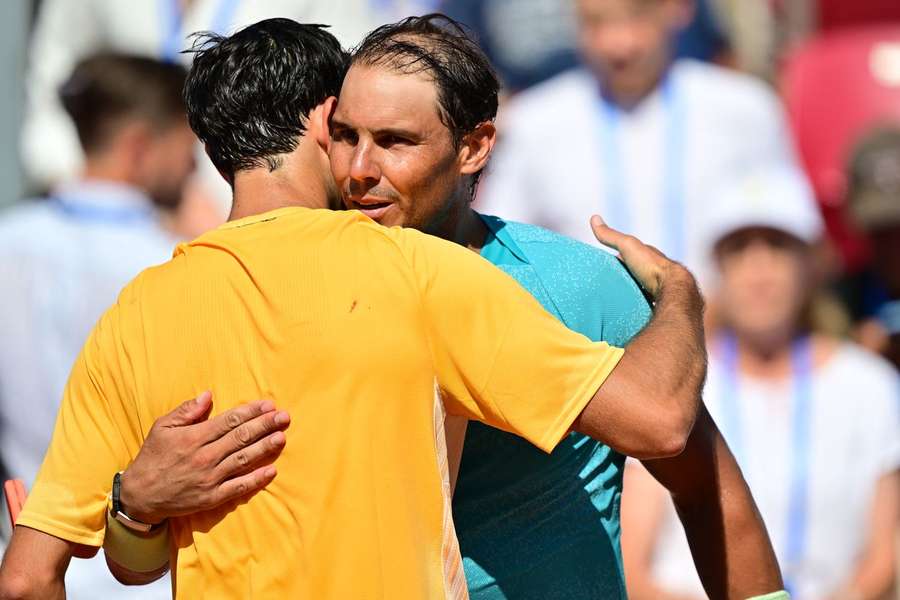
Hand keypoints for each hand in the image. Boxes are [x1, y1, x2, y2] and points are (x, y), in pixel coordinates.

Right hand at [119, 391, 289, 524]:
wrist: (140, 496)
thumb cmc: (153, 457)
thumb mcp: (162, 428)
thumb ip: (186, 411)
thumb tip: (208, 395)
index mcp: (194, 438)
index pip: (229, 421)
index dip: (251, 412)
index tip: (269, 405)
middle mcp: (205, 457)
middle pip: (241, 438)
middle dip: (265, 426)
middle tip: (284, 417)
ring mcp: (210, 478)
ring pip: (243, 460)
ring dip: (265, 448)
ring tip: (282, 437)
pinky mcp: (212, 497)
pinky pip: (238, 488)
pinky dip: (256, 480)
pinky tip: (271, 471)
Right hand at [590, 215, 685, 298]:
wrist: (673, 288)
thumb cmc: (650, 265)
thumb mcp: (627, 246)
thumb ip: (611, 236)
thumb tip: (593, 217)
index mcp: (647, 257)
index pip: (630, 255)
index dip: (618, 257)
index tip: (604, 264)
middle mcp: (654, 272)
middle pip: (635, 273)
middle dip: (624, 277)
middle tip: (607, 283)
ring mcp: (657, 289)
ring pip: (640, 289)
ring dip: (630, 292)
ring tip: (614, 300)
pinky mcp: (657, 304)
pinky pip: (644, 304)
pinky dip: (636, 305)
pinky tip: (627, 311)